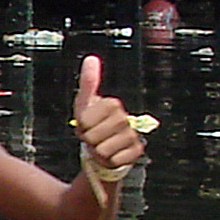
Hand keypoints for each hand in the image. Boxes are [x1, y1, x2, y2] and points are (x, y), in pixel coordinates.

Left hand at [71, 55, 142, 178]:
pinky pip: (115, 160)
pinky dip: (109, 160)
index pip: (85, 121)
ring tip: (101, 145)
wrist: (102, 148)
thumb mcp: (85, 103)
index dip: (81, 127)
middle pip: (94, 136)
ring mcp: (133, 135)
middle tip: (93, 137)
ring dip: (98, 151)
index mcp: (113, 104)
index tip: (85, 125)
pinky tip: (112, 154)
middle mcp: (126, 118)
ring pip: (104, 150)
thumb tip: (91, 58)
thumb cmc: (92, 125)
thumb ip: (88, 81)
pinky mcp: (137, 151)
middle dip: (89, 140)